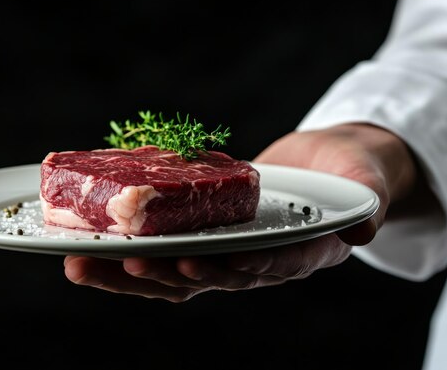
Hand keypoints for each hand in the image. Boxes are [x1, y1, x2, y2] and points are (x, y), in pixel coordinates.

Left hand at [63, 123, 417, 301]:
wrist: (321, 168)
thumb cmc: (345, 175)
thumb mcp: (362, 185)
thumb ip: (366, 205)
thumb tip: (365, 229)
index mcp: (293, 257)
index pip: (260, 270)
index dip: (231, 268)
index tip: (199, 260)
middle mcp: (251, 263)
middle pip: (202, 277)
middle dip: (163, 272)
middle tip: (128, 260)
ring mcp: (220, 251)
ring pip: (167, 271)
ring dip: (124, 271)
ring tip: (81, 261)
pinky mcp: (195, 233)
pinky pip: (156, 247)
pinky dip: (121, 249)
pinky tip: (84, 243)